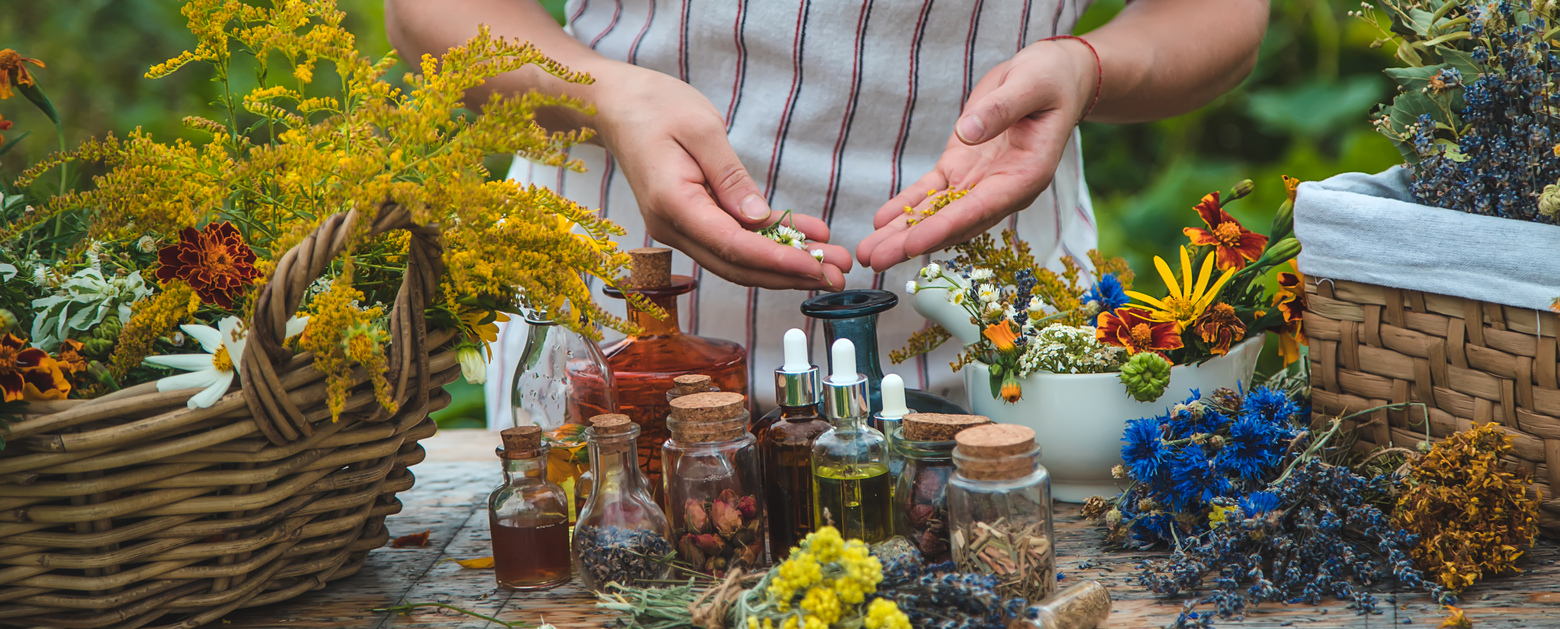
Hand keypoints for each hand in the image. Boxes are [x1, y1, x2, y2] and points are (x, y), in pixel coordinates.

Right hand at [587, 62, 850, 288]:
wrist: (618, 106)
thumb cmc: (655, 108)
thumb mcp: (701, 130)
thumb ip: (731, 177)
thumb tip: (759, 219)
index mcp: (673, 205)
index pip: (732, 245)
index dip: (777, 261)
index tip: (816, 267)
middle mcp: (674, 227)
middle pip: (738, 265)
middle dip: (790, 275)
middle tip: (837, 277)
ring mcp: (682, 229)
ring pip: (739, 260)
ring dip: (785, 266)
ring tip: (832, 265)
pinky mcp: (693, 222)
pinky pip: (735, 241)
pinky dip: (771, 243)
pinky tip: (809, 239)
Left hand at [855, 38, 1096, 271]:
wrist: (1051, 79)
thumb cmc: (1049, 80)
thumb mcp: (1031, 84)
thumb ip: (1001, 109)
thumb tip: (966, 132)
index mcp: (1025, 176)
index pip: (980, 209)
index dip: (945, 228)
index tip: (913, 244)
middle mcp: (1001, 189)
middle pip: (953, 223)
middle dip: (912, 242)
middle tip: (875, 260)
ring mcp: (978, 182)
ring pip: (936, 213)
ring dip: (901, 233)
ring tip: (868, 253)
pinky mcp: (961, 169)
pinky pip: (930, 193)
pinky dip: (905, 206)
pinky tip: (881, 222)